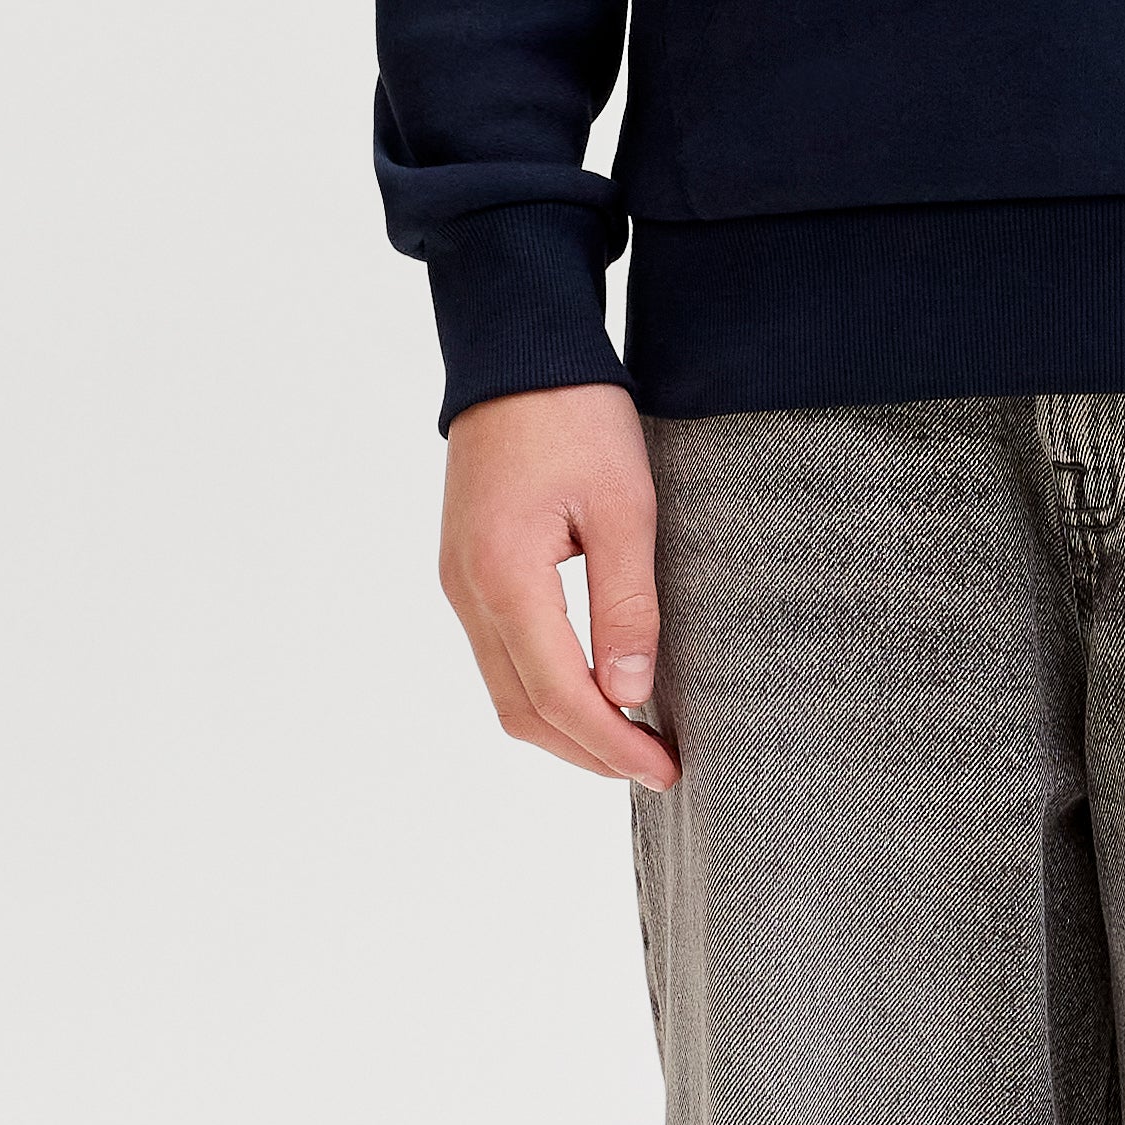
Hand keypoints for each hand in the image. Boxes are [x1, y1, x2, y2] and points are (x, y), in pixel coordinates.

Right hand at [438, 382, 677, 787]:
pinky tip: (593, 689)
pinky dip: (545, 689)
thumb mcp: (624, 506)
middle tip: (656, 768)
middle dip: (588, 751)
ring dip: (565, 726)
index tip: (665, 770)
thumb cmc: (575, 416)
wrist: (517, 354)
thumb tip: (629, 691)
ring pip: (506, 690)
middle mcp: (468, 591)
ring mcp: (459, 583)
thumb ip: (626, 604)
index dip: (612, 744)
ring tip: (630, 739)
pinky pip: (499, 655)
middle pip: (521, 710)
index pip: (559, 696)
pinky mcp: (466, 570)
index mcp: (505, 577)